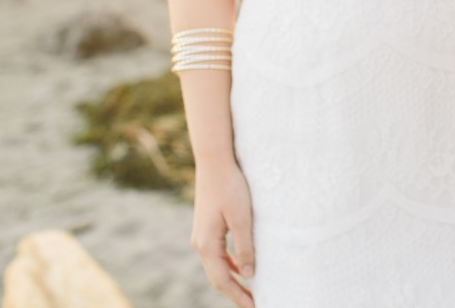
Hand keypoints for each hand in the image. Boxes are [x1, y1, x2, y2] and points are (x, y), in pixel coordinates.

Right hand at [191, 161, 255, 307]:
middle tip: (255, 303)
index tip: (254, 306)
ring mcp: (202, 234)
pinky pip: (218, 253)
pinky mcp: (207, 226)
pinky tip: (243, 266)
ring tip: (250, 290)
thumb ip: (245, 247)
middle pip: (218, 277)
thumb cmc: (230, 187)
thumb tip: (249, 274)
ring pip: (217, 265)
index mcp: (207, 245)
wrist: (215, 161)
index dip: (238, 296)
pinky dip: (231, 263)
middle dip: (235, 292)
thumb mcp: (242, 218)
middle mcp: (200, 243)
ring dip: (233, 279)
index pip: (222, 280)